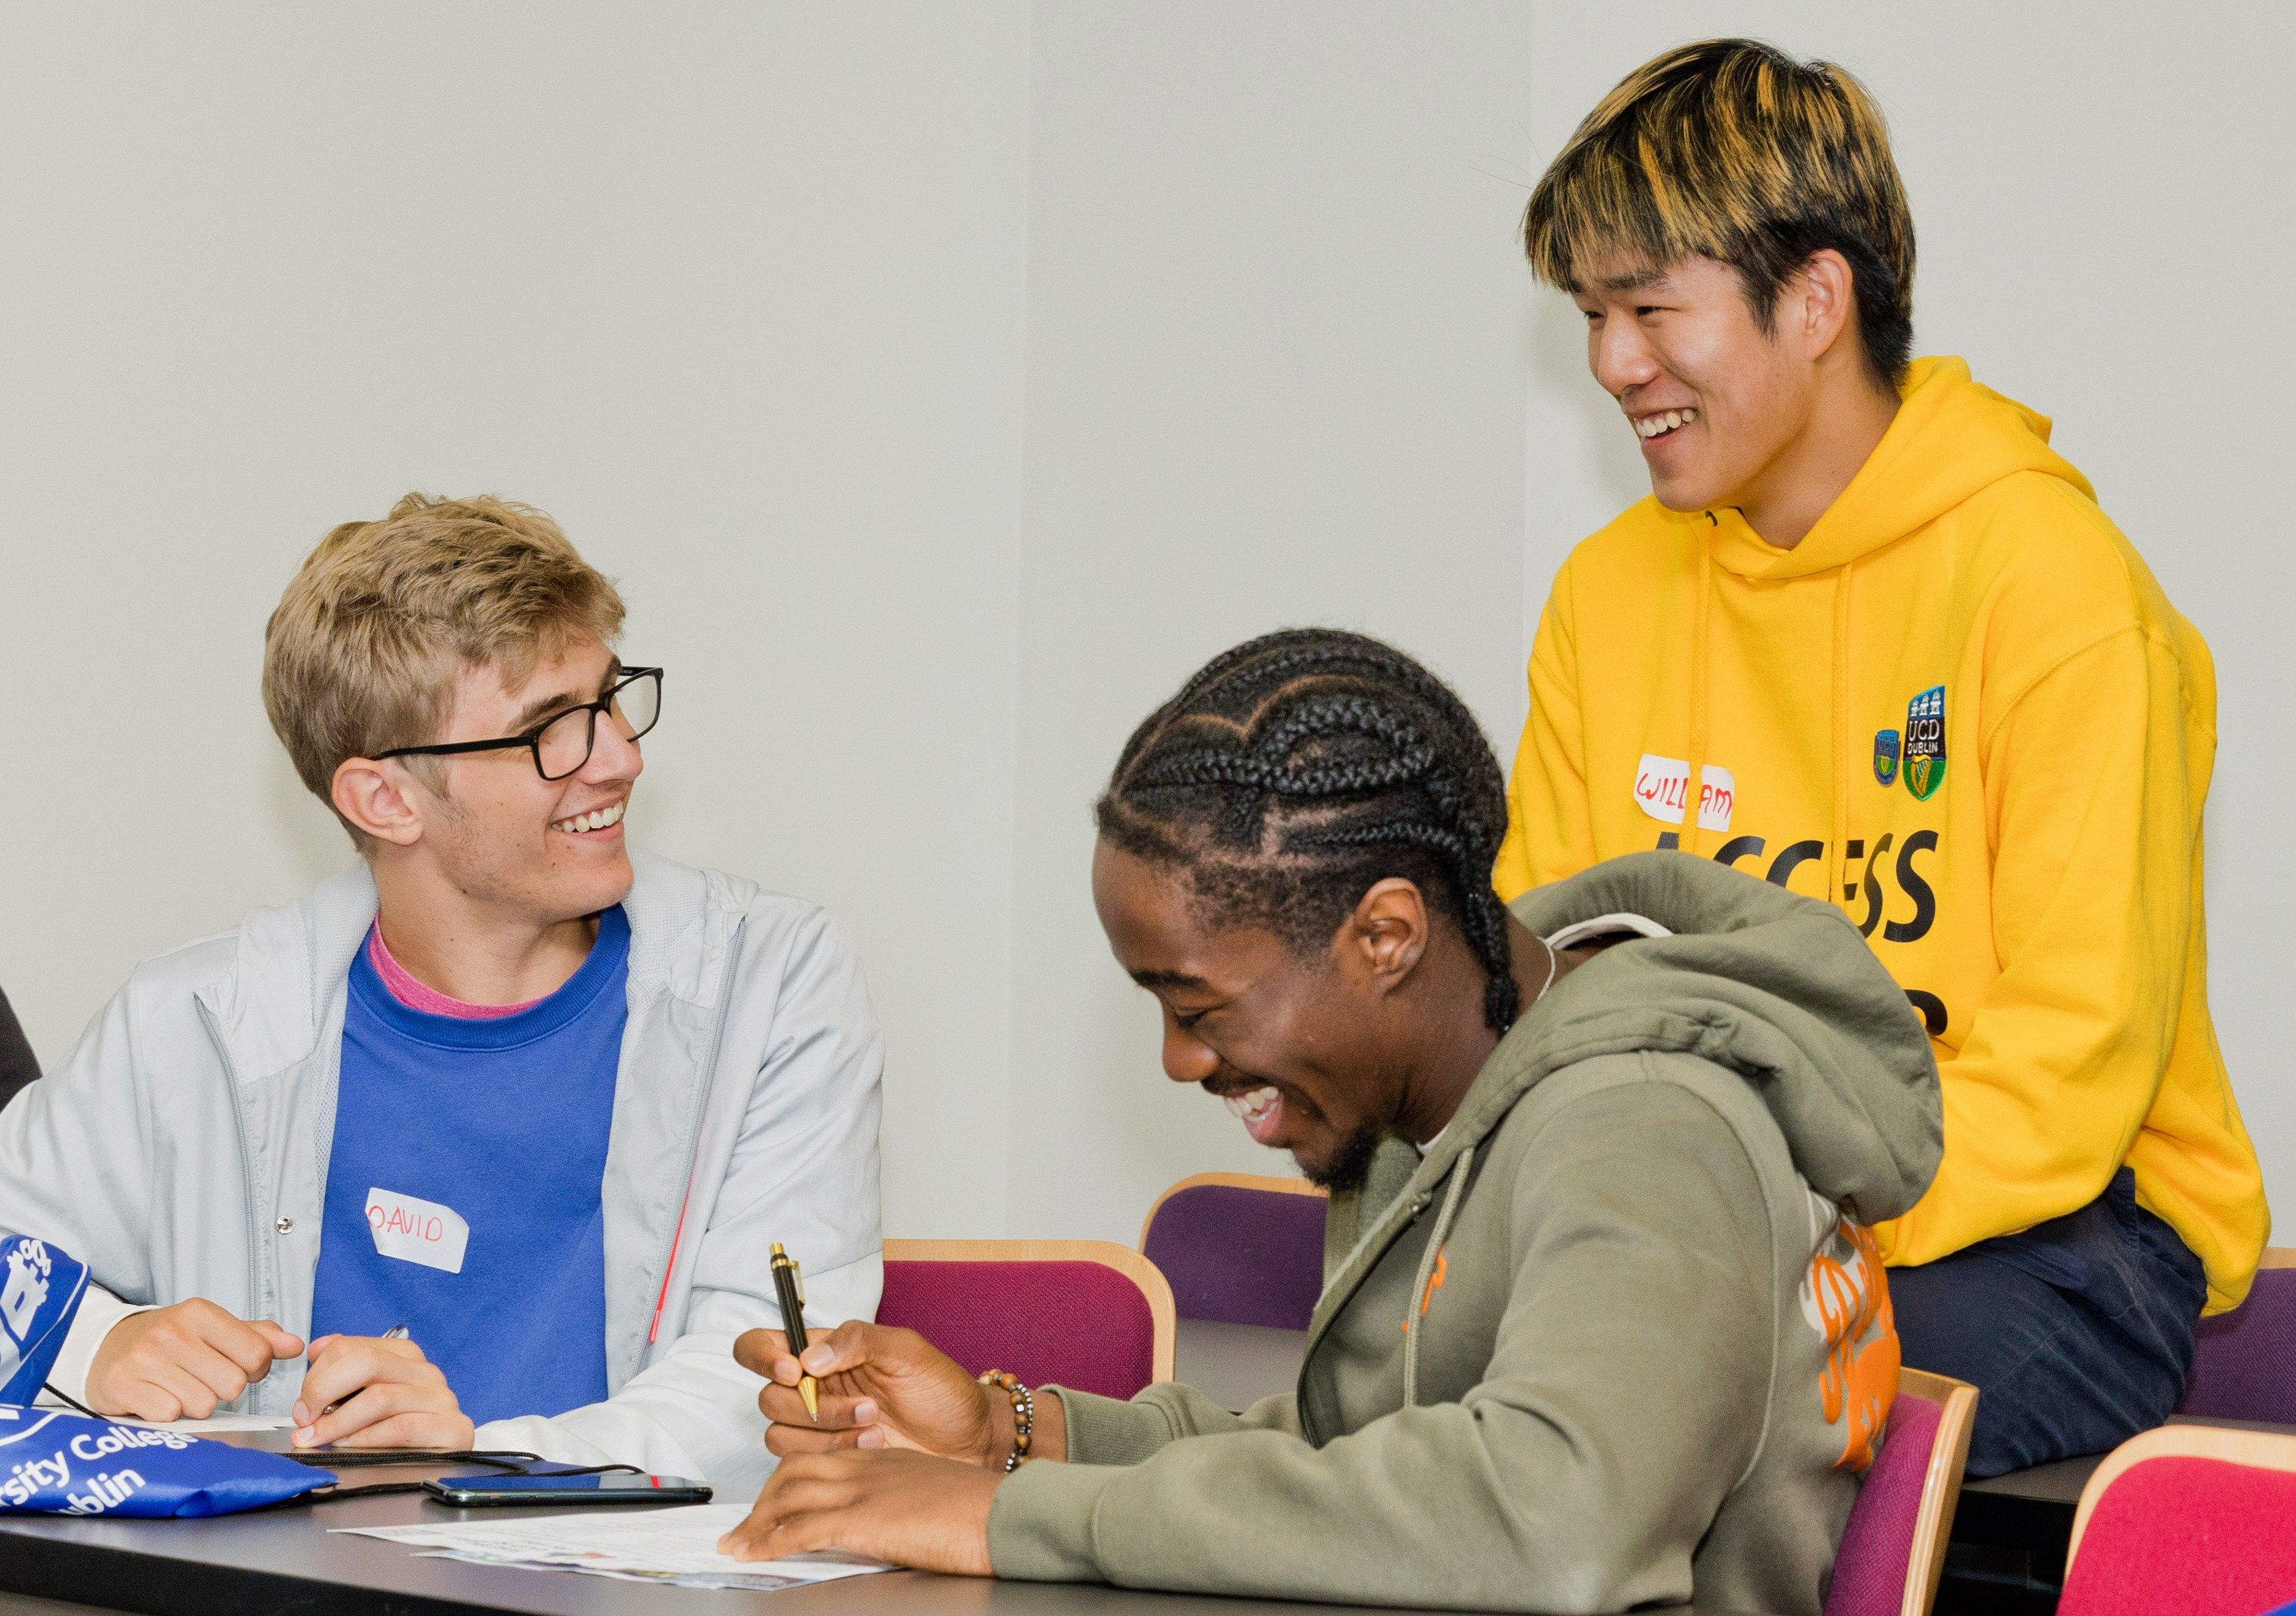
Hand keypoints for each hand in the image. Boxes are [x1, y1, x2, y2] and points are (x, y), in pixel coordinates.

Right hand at [85, 1299, 303, 1420]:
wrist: (105, 1348)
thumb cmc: (169, 1342)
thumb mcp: (212, 1329)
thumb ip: (257, 1336)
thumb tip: (295, 1345)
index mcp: (200, 1313)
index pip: (257, 1353)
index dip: (254, 1369)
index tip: (237, 1367)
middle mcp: (172, 1333)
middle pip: (232, 1384)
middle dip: (223, 1390)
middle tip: (203, 1380)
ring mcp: (145, 1359)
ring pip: (203, 1405)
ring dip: (195, 1405)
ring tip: (179, 1389)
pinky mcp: (122, 1386)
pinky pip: (169, 1416)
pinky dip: (168, 1415)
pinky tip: (158, 1398)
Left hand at [290, 1333, 473, 1449]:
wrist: (441, 1465)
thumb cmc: (399, 1432)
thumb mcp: (368, 1396)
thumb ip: (345, 1371)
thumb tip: (316, 1349)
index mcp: (404, 1357)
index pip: (351, 1347)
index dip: (317, 1373)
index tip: (301, 1402)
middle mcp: (425, 1372)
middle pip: (367, 1363)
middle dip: (324, 1390)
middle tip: (303, 1418)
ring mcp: (441, 1399)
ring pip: (380, 1397)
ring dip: (338, 1421)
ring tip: (317, 1438)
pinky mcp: (452, 1428)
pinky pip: (400, 1428)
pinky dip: (366, 1439)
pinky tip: (348, 1447)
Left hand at [718, 1449, 998, 1573]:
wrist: (1006, 1513)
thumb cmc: (981, 1510)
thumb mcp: (931, 1492)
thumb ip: (900, 1497)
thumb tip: (885, 1522)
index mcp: (883, 1459)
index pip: (820, 1457)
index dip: (787, 1479)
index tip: (772, 1503)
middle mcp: (867, 1466)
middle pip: (794, 1469)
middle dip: (762, 1500)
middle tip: (742, 1528)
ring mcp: (864, 1489)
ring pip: (789, 1493)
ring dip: (755, 1521)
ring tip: (737, 1544)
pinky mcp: (865, 1517)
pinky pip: (802, 1527)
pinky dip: (769, 1540)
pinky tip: (753, 1554)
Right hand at [735, 1321, 1010, 1464]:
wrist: (968, 1440)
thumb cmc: (942, 1390)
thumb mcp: (907, 1350)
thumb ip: (858, 1339)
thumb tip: (810, 1355)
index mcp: (827, 1351)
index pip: (763, 1344)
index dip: (763, 1356)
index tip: (795, 1370)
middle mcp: (814, 1387)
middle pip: (769, 1396)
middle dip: (814, 1405)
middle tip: (867, 1406)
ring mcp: (820, 1426)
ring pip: (779, 1432)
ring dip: (827, 1432)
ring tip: (875, 1426)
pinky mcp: (828, 1460)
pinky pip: (800, 1461)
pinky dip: (833, 1453)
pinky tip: (873, 1446)